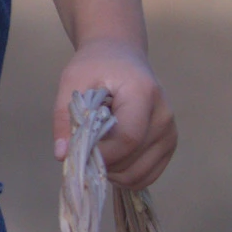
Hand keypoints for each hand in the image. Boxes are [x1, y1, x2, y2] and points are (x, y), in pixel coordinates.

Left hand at [57, 46, 169, 186]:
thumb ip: (64, 117)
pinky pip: (147, 176)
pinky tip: (111, 158)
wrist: (121, 55)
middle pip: (132, 161)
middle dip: (101, 165)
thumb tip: (62, 155)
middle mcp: (164, 116)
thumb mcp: (73, 81)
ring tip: (97, 151)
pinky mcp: (169, 144)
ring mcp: (170, 132)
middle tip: (83, 149)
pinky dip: (125, 176)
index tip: (76, 151)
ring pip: (139, 175)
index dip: (100, 153)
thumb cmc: (96, 65)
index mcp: (143, 94)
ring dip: (112, 173)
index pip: (127, 138)